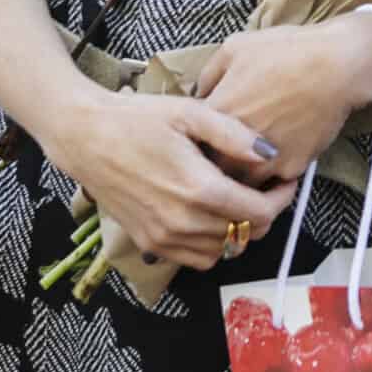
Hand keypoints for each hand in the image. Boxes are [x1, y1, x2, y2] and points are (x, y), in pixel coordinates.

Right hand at [52, 89, 295, 270]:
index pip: (258, 212)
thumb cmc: (137, 119)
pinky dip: (212, 245)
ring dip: (239, 232)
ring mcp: (163, 237)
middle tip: (268, 189)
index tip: (286, 182)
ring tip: (241, 202)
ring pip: (222, 252)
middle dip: (266, 214)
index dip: (281, 199)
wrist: (85, 136)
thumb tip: (271, 152)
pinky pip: (195, 259)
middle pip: (245, 235)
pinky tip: (212, 216)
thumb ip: (234, 135)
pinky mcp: (149, 242)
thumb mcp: (190, 113)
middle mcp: (182, 221)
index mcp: (198, 189)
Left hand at [194, 14, 371, 182]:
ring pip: (240, 186)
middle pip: (211, 171)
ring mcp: (262, 163)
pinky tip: (279, 154)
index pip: (189, 144)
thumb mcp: (235, 46)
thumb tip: (199, 93)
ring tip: (250, 159)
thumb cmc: (285, 50)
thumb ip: (208, 74)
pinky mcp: (291, 169)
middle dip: (214, 166)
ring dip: (242, 176)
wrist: (336, 65)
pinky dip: (273, 175)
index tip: (203, 136)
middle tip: (225, 153)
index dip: (196, 141)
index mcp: (214, 116)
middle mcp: (233, 147)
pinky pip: (274, 183)